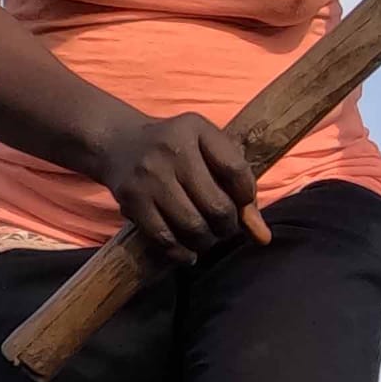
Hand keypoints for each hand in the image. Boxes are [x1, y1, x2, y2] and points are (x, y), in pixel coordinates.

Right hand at [95, 112, 270, 262]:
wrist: (118, 143)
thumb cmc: (176, 150)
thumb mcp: (207, 151)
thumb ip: (239, 186)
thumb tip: (263, 237)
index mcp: (197, 129)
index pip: (236, 171)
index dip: (246, 197)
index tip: (242, 204)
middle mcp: (171, 149)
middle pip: (217, 206)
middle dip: (228, 226)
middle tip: (224, 227)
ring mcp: (149, 175)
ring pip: (192, 225)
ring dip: (206, 240)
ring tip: (206, 236)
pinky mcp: (131, 198)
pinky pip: (163, 237)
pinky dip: (181, 252)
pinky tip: (188, 252)